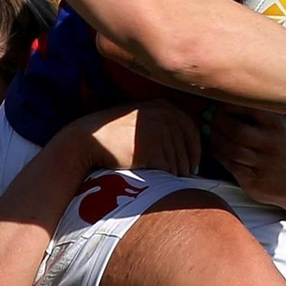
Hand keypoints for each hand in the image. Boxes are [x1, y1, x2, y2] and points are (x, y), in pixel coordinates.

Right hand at [65, 99, 201, 176]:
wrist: (91, 139)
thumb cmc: (114, 133)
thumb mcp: (141, 119)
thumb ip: (163, 125)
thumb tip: (187, 150)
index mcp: (165, 107)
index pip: (192, 130)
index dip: (195, 151)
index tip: (193, 165)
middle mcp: (166, 116)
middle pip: (186, 150)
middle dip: (184, 167)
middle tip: (177, 178)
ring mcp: (160, 132)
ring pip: (178, 163)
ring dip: (172, 175)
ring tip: (159, 176)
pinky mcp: (153, 149)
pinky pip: (168, 170)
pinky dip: (163, 178)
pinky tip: (153, 177)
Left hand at [209, 107, 285, 209]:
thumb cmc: (280, 148)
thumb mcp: (278, 126)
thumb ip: (257, 113)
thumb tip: (222, 99)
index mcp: (276, 124)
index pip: (247, 108)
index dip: (226, 106)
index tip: (216, 106)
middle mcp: (272, 143)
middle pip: (236, 130)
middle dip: (217, 123)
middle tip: (208, 119)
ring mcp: (264, 163)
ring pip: (231, 149)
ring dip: (215, 140)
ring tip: (210, 132)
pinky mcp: (255, 180)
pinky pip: (230, 165)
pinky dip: (218, 156)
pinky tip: (215, 149)